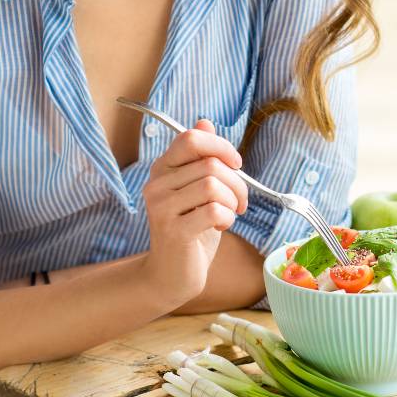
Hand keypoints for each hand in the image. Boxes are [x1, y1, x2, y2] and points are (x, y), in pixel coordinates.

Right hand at [142, 119, 248, 303]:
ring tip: (230, 214)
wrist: (171, 275)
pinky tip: (221, 227)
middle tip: (240, 201)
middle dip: (237, 182)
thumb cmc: (190, 229)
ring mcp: (162, 208)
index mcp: (163, 169)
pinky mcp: (173, 231)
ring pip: (213, 185)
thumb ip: (200, 158)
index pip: (191, 138)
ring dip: (233, 201)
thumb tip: (205, 122)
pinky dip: (227, 218)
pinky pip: (214, 211)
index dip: (221, 146)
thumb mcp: (197, 189)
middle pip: (210, 164)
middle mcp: (157, 184)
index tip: (236, 164)